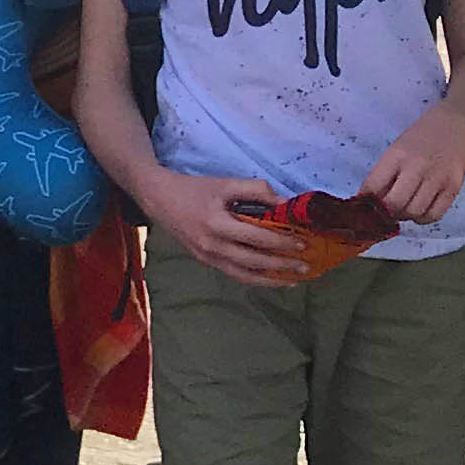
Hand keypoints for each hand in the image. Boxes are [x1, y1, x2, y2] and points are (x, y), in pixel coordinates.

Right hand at [144, 173, 307, 286]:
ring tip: (293, 280)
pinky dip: (255, 278)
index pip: (256, 238)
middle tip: (306, 266)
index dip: (281, 242)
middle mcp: (211, 245)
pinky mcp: (205, 261)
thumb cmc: (193, 189)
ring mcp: (207, 257)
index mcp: (216, 224)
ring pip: (244, 275)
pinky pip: (234, 273)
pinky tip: (271, 278)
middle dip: (282, 265)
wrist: (158, 199)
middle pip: (253, 261)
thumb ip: (256, 190)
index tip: (302, 243)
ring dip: (271, 280)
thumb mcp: (225, 184)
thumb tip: (284, 204)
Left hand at [360, 110, 464, 227]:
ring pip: (414, 212)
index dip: (366, 201)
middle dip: (385, 213)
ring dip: (404, 217)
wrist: (454, 126)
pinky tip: (419, 211)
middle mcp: (417, 168)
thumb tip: (368, 201)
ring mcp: (437, 179)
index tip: (365, 206)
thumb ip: (384, 175)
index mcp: (397, 156)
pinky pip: (435, 215)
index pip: (373, 187)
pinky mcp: (453, 187)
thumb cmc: (419, 139)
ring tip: (403, 209)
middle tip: (385, 212)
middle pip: (394, 204)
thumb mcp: (395, 150)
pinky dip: (423, 218)